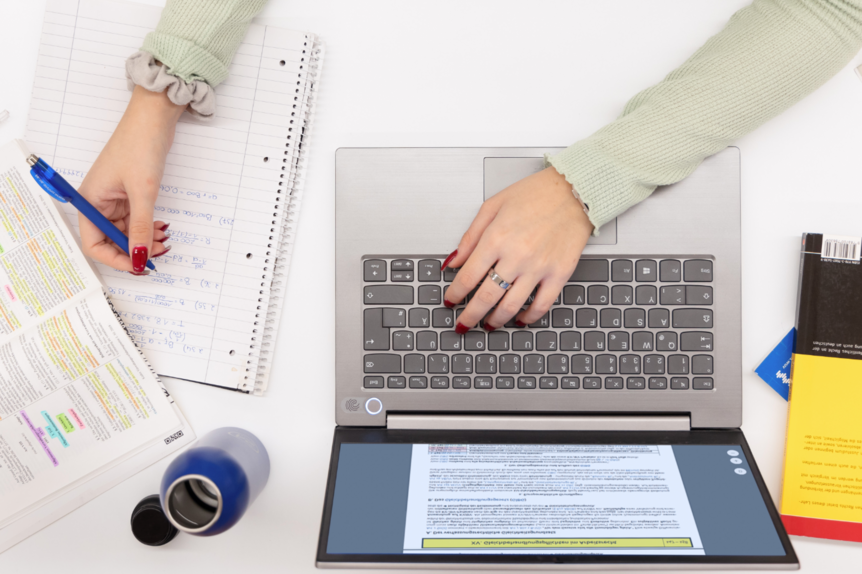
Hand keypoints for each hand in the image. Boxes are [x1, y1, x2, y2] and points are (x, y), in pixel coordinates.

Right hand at [78, 85, 185, 273]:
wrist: (153, 119)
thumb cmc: (139, 146)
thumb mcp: (143, 192)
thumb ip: (140, 228)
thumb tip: (139, 257)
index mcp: (89, 201)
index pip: (93, 243)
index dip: (115, 258)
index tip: (137, 265)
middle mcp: (98, 202)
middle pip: (111, 240)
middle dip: (134, 250)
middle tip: (159, 254)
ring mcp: (114, 198)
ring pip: (126, 231)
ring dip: (145, 239)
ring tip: (165, 240)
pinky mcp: (129, 194)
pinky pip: (136, 220)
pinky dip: (148, 227)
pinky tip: (162, 229)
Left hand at [443, 166, 593, 331]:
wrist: (574, 190)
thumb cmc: (535, 194)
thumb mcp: (492, 206)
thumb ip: (470, 237)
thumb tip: (453, 261)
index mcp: (496, 238)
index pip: (468, 277)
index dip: (455, 294)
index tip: (451, 300)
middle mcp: (516, 256)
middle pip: (486, 298)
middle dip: (470, 316)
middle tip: (463, 324)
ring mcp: (539, 267)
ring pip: (511, 306)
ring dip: (495, 320)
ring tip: (488, 324)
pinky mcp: (559, 274)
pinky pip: (542, 305)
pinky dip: (528, 318)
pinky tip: (520, 319)